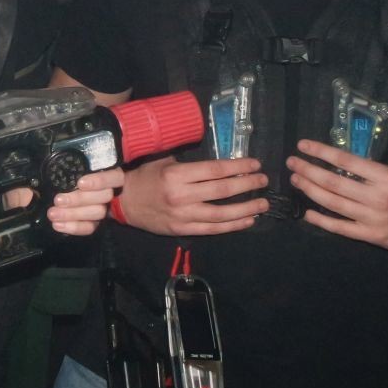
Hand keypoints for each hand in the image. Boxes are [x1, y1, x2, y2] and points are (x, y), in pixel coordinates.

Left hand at [0, 168, 121, 235]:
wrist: (26, 200)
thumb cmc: (36, 184)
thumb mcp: (39, 176)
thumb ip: (43, 173)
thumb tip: (34, 173)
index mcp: (93, 171)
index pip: (113, 176)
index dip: (100, 180)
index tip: (80, 183)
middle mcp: (102, 189)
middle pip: (104, 196)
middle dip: (80, 199)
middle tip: (58, 200)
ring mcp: (99, 207)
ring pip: (97, 212)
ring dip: (75, 213)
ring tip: (54, 214)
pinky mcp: (92, 223)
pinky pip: (90, 227)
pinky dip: (75, 227)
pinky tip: (59, 225)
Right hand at [115, 156, 267, 235]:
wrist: (124, 202)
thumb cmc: (144, 176)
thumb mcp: (162, 160)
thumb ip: (186, 160)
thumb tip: (213, 157)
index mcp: (176, 174)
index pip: (214, 170)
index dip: (238, 167)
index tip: (255, 164)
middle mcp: (182, 195)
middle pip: (222, 190)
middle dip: (247, 184)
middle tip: (263, 180)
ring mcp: (183, 215)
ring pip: (222, 213)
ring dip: (246, 208)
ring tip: (263, 203)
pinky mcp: (183, 229)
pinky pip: (213, 229)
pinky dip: (233, 225)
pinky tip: (248, 220)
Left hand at [288, 140, 387, 252]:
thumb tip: (367, 139)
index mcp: (386, 176)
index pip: (346, 160)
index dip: (321, 152)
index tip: (303, 145)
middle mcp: (377, 197)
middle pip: (333, 182)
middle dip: (308, 170)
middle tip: (291, 163)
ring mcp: (373, 218)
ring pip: (332, 203)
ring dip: (309, 190)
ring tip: (295, 180)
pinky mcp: (371, 235)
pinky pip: (341, 228)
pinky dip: (322, 221)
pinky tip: (307, 213)